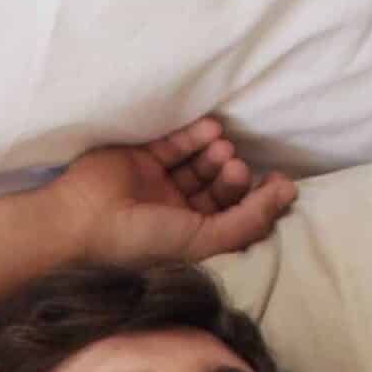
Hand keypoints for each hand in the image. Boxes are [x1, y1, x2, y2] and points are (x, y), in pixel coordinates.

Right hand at [50, 117, 296, 266]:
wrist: (82, 220)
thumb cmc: (140, 240)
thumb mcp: (202, 241)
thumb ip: (248, 221)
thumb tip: (289, 193)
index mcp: (190, 239)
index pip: (234, 215)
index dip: (259, 199)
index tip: (277, 182)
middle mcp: (176, 213)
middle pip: (220, 188)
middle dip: (233, 176)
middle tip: (232, 167)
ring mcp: (158, 185)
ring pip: (201, 164)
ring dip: (217, 153)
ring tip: (220, 148)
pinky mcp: (141, 158)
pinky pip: (176, 143)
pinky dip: (196, 135)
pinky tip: (209, 131)